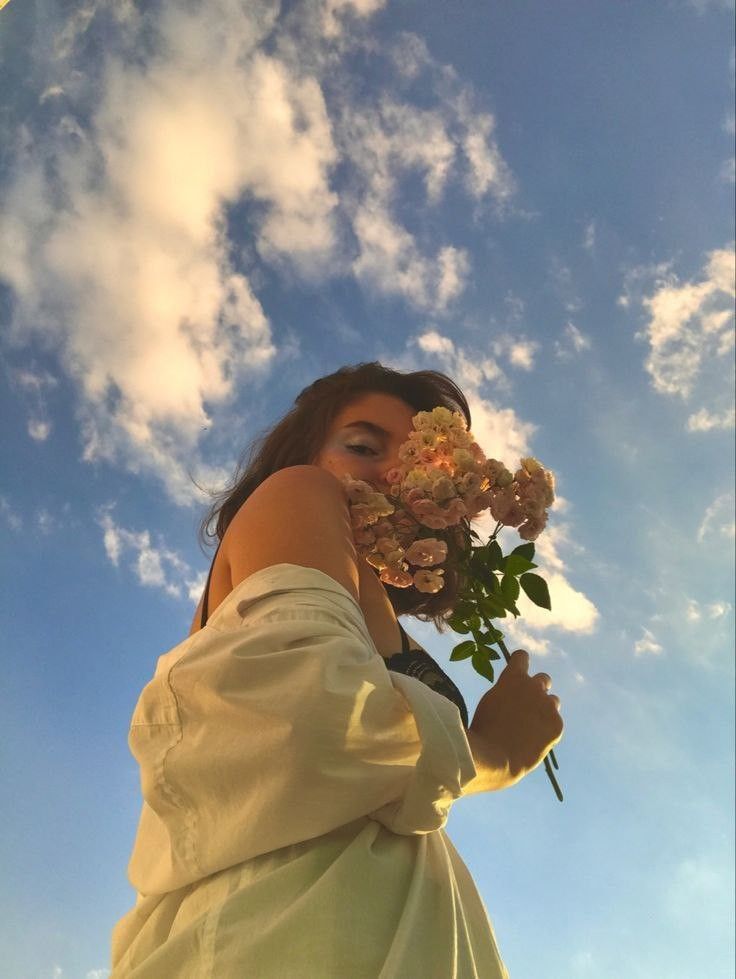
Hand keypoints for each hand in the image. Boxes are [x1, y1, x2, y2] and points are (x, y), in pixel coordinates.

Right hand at [468, 649, 562, 790]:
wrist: (496, 757)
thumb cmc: (483, 730)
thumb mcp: (489, 702)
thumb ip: (505, 693)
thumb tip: (513, 696)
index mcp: (513, 677)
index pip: (522, 656)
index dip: (519, 662)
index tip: (518, 668)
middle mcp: (534, 686)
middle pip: (543, 679)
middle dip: (536, 689)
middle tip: (527, 705)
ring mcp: (548, 706)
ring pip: (552, 701)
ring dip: (544, 708)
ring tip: (531, 726)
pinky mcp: (557, 725)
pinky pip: (554, 723)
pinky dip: (547, 730)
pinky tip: (534, 741)